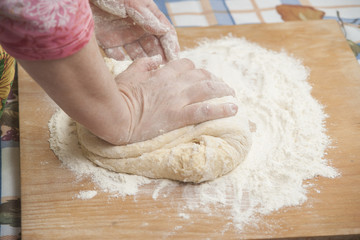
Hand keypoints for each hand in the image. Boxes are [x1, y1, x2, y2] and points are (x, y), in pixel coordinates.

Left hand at [90, 0, 178, 61]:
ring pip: (137, 53)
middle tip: (162, 69)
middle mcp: (137, 26)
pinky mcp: (107, 40)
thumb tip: (164, 31)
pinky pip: (117, 54)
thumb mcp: (129, 1)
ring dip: (142, 61)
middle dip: (159, 57)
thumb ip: (146, 17)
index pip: (164, 32)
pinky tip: (120, 57)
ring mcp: (123, 34)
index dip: (171, 45)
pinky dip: (119, 57)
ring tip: (145, 69)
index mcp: (147, 14)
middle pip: (153, 45)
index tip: (174, 59)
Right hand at [114, 56, 237, 143]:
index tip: (198, 75)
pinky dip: (221, 109)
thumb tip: (156, 60)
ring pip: (208, 89)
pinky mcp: (178, 116)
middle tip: (219, 85)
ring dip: (223, 90)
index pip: (185, 65)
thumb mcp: (129, 74)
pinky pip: (205, 111)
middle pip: (201, 75)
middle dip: (212, 78)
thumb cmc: (118, 95)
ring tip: (232, 94)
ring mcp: (177, 100)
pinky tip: (233, 109)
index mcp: (161, 73)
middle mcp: (173, 84)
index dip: (194, 69)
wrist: (114, 116)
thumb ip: (144, 64)